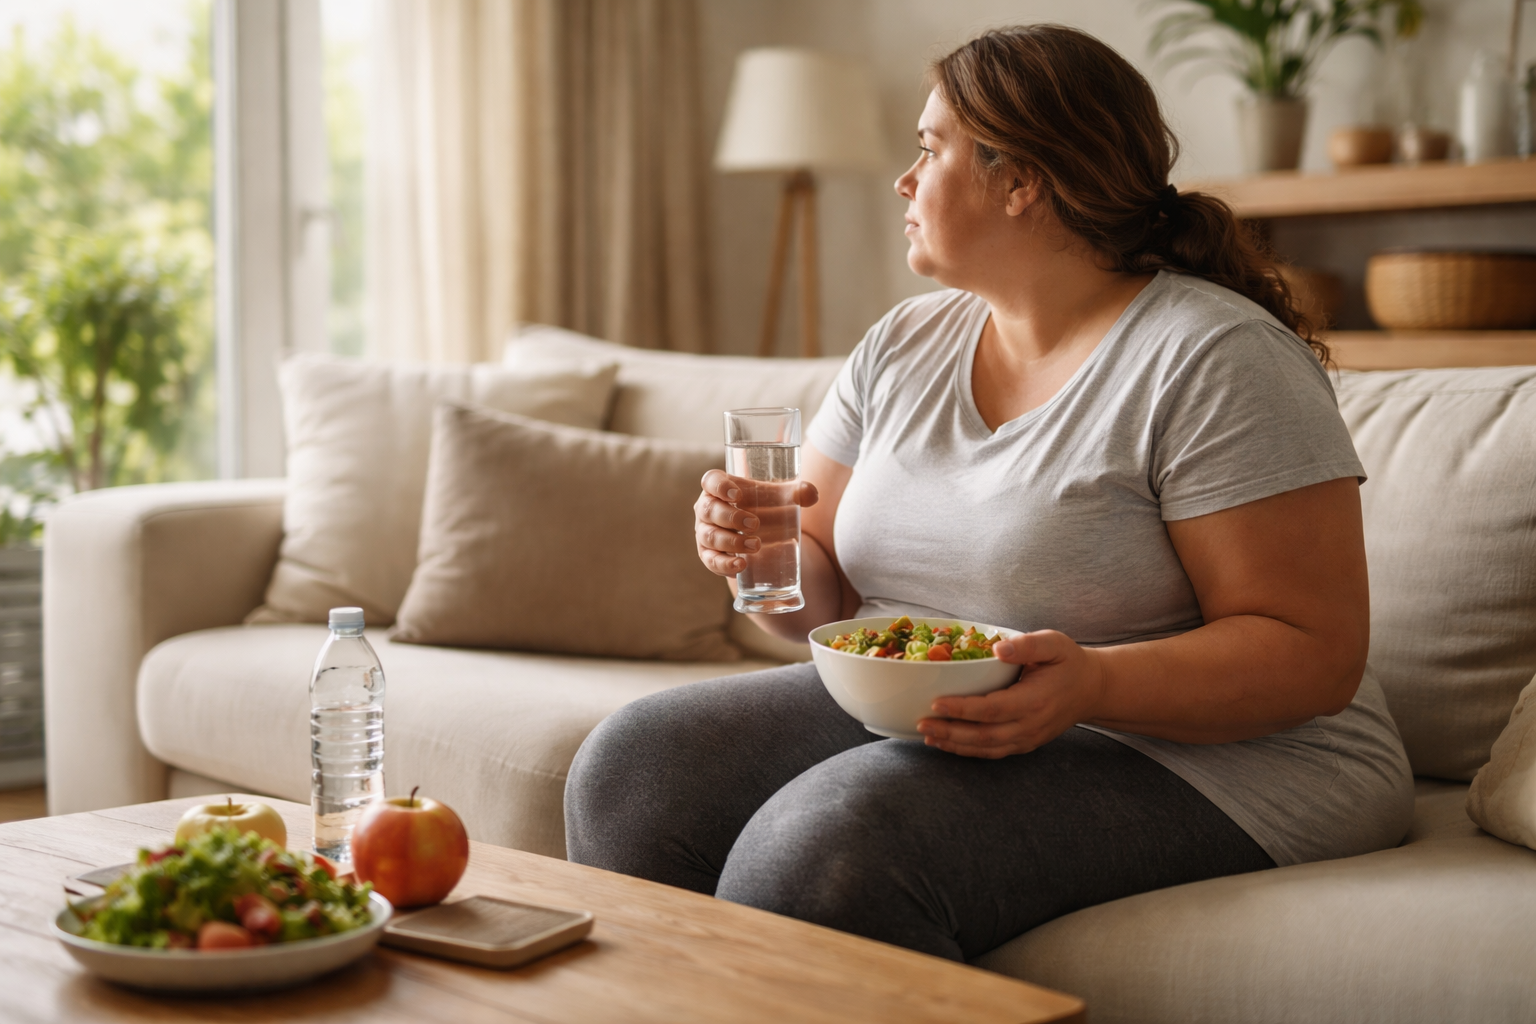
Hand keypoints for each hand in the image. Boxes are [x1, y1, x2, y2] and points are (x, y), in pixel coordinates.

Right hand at [693, 469, 817, 577]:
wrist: (759, 532)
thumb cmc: (763, 506)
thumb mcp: (779, 497)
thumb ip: (797, 493)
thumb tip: (811, 494)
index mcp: (719, 487)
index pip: (710, 481)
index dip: (719, 486)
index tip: (737, 495)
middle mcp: (707, 509)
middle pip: (708, 510)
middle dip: (730, 517)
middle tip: (755, 524)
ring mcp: (705, 532)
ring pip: (709, 536)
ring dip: (731, 541)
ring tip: (756, 546)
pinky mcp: (708, 555)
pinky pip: (711, 560)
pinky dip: (724, 564)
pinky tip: (741, 565)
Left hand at [917, 630, 1106, 758]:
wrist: (1092, 690)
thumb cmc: (1069, 663)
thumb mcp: (1054, 644)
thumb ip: (1028, 645)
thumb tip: (999, 648)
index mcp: (1035, 700)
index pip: (993, 709)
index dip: (964, 708)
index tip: (937, 702)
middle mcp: (1030, 725)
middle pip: (985, 735)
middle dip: (950, 731)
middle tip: (922, 722)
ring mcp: (1028, 738)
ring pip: (987, 748)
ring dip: (955, 745)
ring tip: (928, 735)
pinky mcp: (1025, 744)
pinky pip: (993, 752)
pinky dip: (969, 751)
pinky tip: (948, 744)